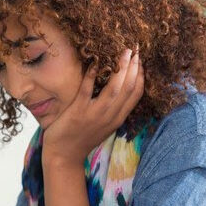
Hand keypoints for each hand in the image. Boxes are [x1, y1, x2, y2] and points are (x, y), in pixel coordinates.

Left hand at [42, 49, 143, 166]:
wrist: (64, 156)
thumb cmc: (82, 138)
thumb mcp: (104, 125)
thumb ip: (112, 109)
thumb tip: (117, 86)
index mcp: (118, 118)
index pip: (136, 93)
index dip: (141, 75)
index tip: (141, 59)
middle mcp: (110, 116)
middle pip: (129, 88)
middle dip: (134, 66)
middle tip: (135, 48)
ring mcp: (95, 114)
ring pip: (114, 89)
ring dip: (120, 68)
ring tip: (123, 52)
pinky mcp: (78, 112)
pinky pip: (87, 91)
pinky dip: (92, 76)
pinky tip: (95, 63)